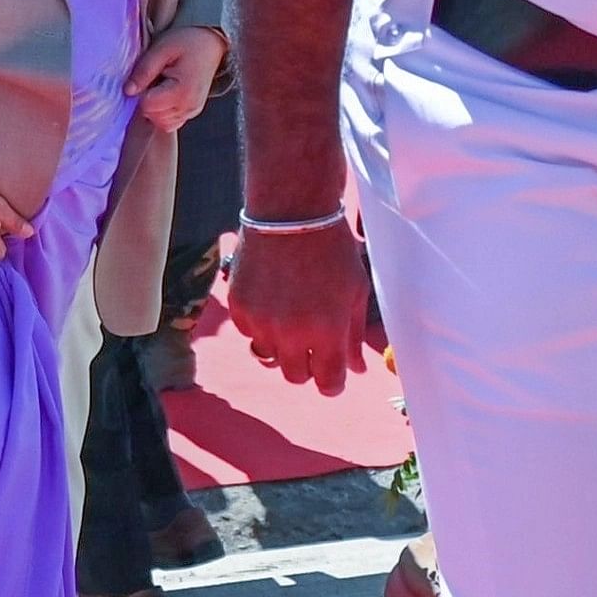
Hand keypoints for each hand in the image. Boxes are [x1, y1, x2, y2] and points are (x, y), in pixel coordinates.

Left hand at [125, 26, 227, 133]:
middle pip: (153, 116)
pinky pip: (171, 122)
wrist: (209, 41)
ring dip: (154, 107)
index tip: (147, 76)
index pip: (148, 105)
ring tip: (160, 85)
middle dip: (146, 99)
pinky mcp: (192, 111)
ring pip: (161, 122)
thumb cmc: (186, 42)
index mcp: (183, 91)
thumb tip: (128, 91)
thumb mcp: (161, 49)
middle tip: (154, 79)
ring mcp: (192, 110)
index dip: (140, 91)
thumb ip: (144, 71)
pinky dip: (163, 112)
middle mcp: (190, 105)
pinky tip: (164, 94)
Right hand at [229, 217, 373, 394]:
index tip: (333, 376)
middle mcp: (290, 333)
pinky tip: (272, 299)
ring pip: (269, 356)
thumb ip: (354, 335)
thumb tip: (357, 368)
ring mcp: (260, 321)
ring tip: (290, 317)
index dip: (332, 384)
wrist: (290, 212)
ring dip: (281, 346)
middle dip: (307, 366)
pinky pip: (249, 332)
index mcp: (326, 332)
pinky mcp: (238, 307)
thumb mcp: (356, 292)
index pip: (327, 384)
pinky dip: (260, 324)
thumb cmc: (332, 249)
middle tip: (313, 345)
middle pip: (295, 377)